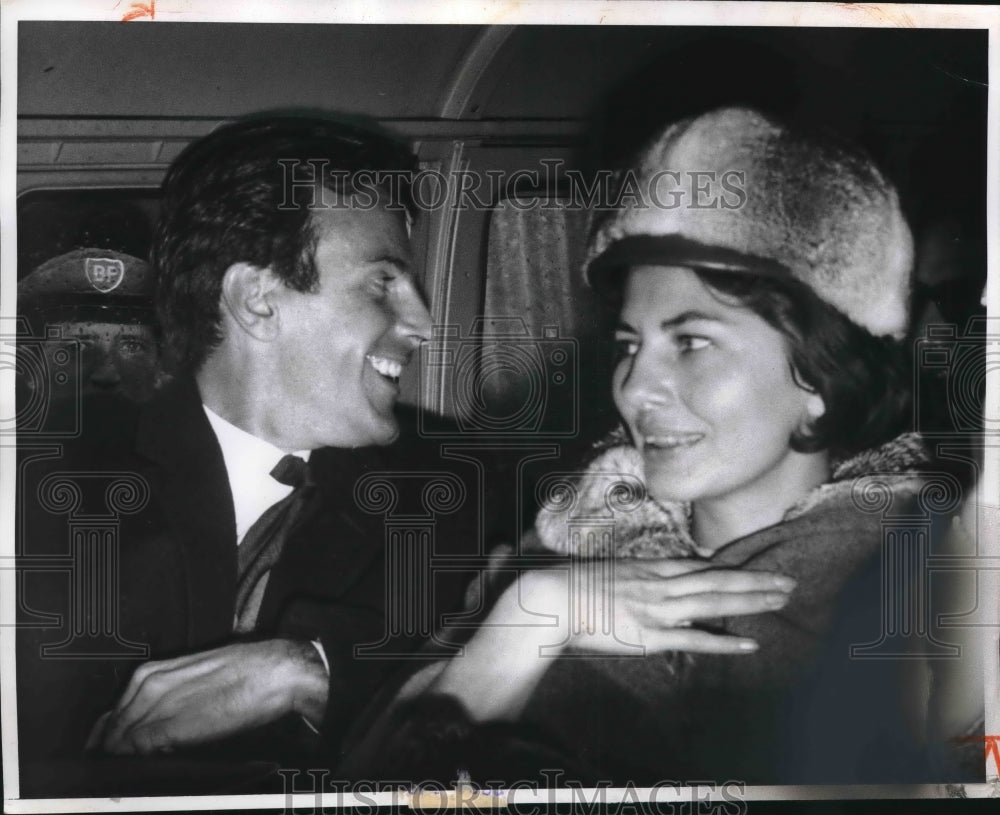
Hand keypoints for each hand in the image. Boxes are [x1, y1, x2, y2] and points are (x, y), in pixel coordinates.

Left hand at [85, 639, 327, 754]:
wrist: (275, 671)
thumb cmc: (247, 671)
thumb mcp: (198, 673)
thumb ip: (171, 693)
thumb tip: (157, 718)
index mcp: (153, 671)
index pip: (114, 711)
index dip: (111, 735)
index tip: (115, 751)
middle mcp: (148, 686)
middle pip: (110, 728)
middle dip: (111, 749)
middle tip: (119, 768)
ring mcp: (157, 706)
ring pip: (118, 742)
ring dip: (122, 758)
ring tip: (135, 771)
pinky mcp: (171, 727)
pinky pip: (136, 750)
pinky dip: (136, 763)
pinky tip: (148, 768)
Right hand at [524, 557, 795, 654]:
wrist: (553, 598)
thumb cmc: (575, 588)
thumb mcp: (611, 573)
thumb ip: (637, 576)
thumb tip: (652, 579)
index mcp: (650, 569)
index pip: (702, 568)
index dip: (735, 570)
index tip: (761, 570)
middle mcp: (661, 584)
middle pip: (718, 580)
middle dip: (756, 582)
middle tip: (789, 582)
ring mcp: (658, 608)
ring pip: (715, 601)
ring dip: (751, 600)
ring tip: (782, 599)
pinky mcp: (650, 635)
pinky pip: (694, 637)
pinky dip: (724, 641)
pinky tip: (750, 643)